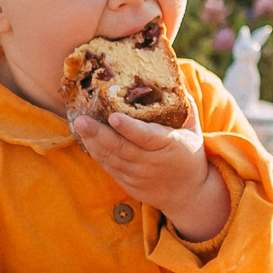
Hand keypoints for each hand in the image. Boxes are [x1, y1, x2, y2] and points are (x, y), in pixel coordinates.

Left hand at [71, 110, 229, 242]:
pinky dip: (96, 153)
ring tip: (79, 124)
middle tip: (81, 119)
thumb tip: (175, 77)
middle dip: (99, 133)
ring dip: (93, 142)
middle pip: (122, 148)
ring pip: (112, 158)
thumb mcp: (193, 130)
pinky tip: (86, 138)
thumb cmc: (189, 154)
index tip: (113, 116)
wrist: (188, 195)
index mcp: (170, 146)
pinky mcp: (128, 184)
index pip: (147, 137)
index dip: (129, 128)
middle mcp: (152, 163)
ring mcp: (138, 176)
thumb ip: (186, 106)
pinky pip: (108, 167)